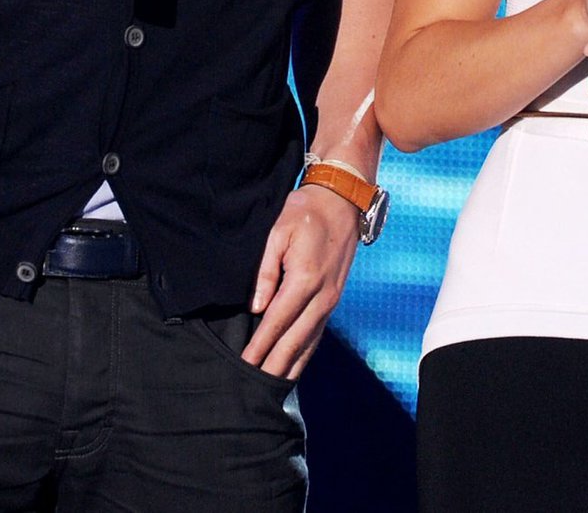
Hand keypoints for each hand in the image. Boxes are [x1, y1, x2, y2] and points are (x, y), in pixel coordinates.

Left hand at [240, 184, 360, 379]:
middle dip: (275, 364)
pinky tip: (296, 362)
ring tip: (275, 384)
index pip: (276, 321)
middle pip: (295, 339)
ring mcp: (331, 299)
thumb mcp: (278, 233)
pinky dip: (306, 351)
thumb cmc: (305, 212)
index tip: (245, 363)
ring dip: (292, 364)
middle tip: (255, 386)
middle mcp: (322, 296)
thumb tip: (257, 307)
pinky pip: (319, 331)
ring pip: (310, 341)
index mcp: (304, 279)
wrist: (342, 201)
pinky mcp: (334, 298)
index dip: (260, 345)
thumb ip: (266, 271)